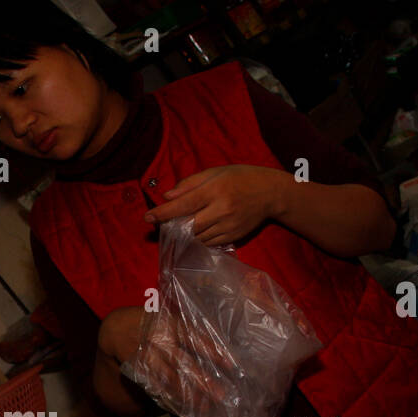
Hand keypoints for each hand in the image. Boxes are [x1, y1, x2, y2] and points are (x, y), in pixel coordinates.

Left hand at [145, 165, 290, 246]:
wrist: (270, 193)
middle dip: (171, 227)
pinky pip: (208, 243)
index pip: (184, 204)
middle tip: (160, 224)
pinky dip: (197, 240)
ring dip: (183, 235)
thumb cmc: (239, 178)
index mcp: (215, 189)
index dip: (163, 212)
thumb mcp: (214, 172)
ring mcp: (228, 226)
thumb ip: (189, 184)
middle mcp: (221, 210)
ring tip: (176, 228)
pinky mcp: (232, 237)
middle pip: (188, 225)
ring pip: (197, 237)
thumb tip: (166, 197)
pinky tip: (195, 233)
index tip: (147, 217)